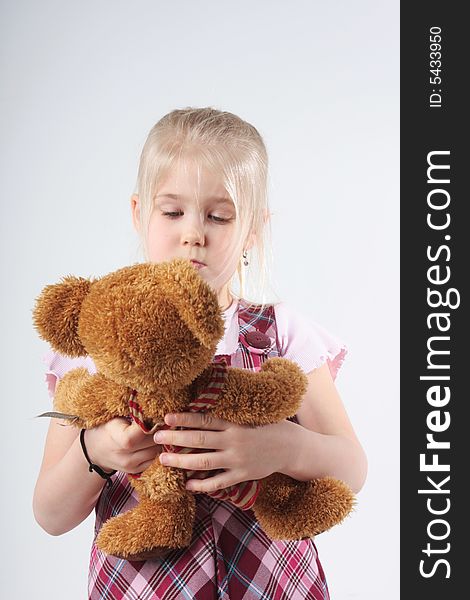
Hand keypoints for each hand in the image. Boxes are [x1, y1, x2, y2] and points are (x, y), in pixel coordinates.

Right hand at [85, 418, 160, 473]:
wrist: (95, 450)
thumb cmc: (106, 429)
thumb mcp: (116, 418)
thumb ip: (135, 416)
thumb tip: (154, 409)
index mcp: (123, 440)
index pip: (146, 430)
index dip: (153, 421)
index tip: (154, 414)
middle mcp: (128, 456)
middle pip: (154, 441)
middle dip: (158, 430)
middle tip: (158, 421)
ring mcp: (132, 466)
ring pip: (157, 451)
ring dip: (158, 441)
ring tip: (154, 431)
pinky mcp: (136, 471)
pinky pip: (154, 459)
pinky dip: (154, 450)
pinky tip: (149, 442)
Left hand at [153, 413, 292, 492]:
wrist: (292, 447)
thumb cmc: (270, 425)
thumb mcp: (253, 412)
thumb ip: (232, 408)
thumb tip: (213, 388)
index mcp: (235, 423)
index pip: (205, 419)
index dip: (184, 418)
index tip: (167, 417)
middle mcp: (234, 441)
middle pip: (199, 441)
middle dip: (175, 438)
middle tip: (156, 437)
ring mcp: (237, 460)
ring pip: (204, 463)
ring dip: (181, 461)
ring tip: (164, 459)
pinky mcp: (242, 475)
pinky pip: (218, 482)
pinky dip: (202, 485)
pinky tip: (188, 484)